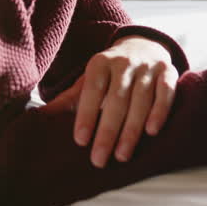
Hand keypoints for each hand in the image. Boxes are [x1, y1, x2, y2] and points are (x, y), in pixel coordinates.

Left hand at [43, 36, 177, 166]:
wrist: (144, 46)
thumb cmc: (110, 73)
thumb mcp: (88, 81)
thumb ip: (68, 100)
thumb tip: (38, 119)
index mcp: (100, 62)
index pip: (92, 90)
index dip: (86, 115)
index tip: (80, 141)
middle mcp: (124, 62)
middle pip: (116, 99)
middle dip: (108, 131)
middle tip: (99, 159)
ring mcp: (148, 67)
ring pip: (141, 99)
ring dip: (132, 129)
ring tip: (122, 156)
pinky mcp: (168, 72)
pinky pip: (166, 92)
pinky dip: (160, 111)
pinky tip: (152, 131)